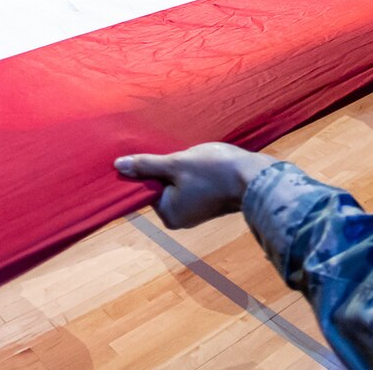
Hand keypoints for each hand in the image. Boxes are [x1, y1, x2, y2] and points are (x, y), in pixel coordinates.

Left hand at [115, 143, 276, 228]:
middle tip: (177, 154)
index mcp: (168, 213)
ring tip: (192, 158)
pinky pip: (190, 187)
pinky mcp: (206, 205)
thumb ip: (146, 166)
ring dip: (179, 170)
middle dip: (166, 169)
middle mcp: (178, 218)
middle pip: (161, 187)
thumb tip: (118, 167)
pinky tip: (201, 164)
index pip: (146, 189)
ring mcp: (193, 213)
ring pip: (176, 185)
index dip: (148, 169)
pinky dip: (191, 175)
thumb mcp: (176, 163)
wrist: (254, 178)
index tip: (155, 154)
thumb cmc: (213, 170)